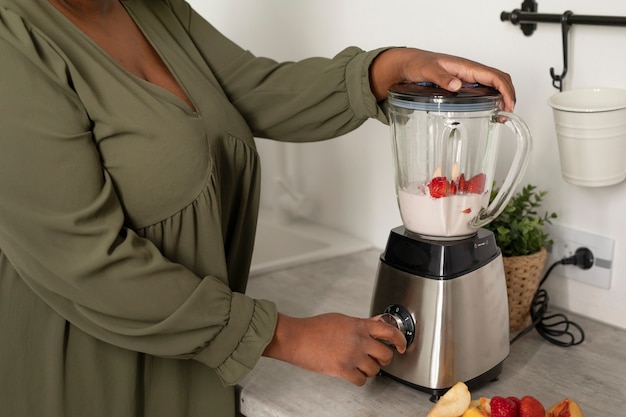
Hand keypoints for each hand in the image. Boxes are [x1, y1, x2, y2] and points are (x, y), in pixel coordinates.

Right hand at [262, 312, 406, 385]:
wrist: (296, 338)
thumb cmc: (314, 328)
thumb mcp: (342, 319)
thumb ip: (363, 322)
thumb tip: (378, 322)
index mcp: (359, 325)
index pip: (389, 331)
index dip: (400, 340)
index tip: (401, 346)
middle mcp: (358, 340)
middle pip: (386, 354)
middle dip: (383, 358)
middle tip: (377, 358)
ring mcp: (351, 355)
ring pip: (375, 370)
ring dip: (369, 370)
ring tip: (359, 365)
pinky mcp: (343, 369)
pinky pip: (361, 380)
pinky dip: (358, 379)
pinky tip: (352, 372)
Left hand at [370, 47, 515, 111]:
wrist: (410, 63)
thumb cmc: (418, 64)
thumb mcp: (428, 70)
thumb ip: (441, 77)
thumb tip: (456, 84)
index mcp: (467, 67)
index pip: (494, 76)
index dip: (505, 90)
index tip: (508, 105)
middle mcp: (471, 71)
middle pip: (500, 80)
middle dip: (508, 96)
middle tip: (506, 116)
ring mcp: (468, 78)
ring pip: (494, 85)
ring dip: (502, 98)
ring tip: (501, 117)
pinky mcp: (464, 84)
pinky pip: (484, 90)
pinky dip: (492, 100)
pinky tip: (489, 111)